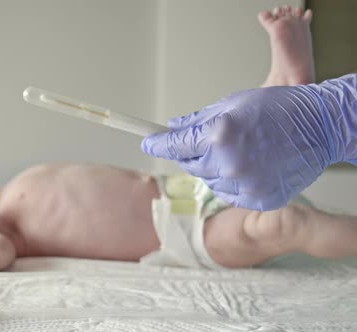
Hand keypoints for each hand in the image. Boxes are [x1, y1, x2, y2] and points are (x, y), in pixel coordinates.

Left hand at [142, 75, 356, 209]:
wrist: (322, 127)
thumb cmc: (280, 109)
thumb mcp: (233, 103)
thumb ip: (197, 120)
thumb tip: (172, 128)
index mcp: (220, 135)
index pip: (175, 145)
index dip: (157, 143)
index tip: (147, 142)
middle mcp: (229, 164)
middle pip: (189, 165)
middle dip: (191, 153)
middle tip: (207, 142)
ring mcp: (245, 185)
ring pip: (208, 181)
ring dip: (213, 168)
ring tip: (238, 151)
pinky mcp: (258, 200)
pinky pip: (229, 194)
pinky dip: (232, 182)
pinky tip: (249, 166)